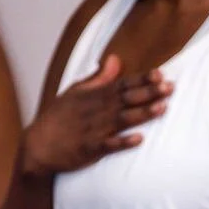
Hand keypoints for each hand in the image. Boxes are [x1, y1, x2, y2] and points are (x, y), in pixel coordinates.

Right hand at [21, 54, 172, 177]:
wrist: (38, 146)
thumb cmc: (58, 118)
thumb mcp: (75, 91)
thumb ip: (98, 77)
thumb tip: (115, 59)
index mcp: (94, 96)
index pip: (123, 84)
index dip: (142, 79)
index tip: (161, 73)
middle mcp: (97, 111)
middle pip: (127, 99)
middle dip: (149, 93)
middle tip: (170, 87)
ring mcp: (94, 130)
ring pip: (122, 120)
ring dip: (142, 114)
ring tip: (162, 108)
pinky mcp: (90, 149)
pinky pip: (109, 146)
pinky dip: (123, 142)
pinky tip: (139, 140)